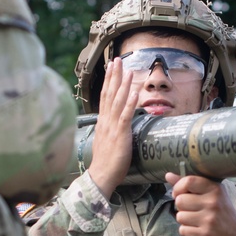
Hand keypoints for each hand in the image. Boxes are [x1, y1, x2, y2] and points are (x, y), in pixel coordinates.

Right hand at [87, 57, 139, 198]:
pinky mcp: (120, 135)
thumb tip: (113, 123)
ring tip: (129, 71)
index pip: (105, 96)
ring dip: (123, 85)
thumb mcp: (105, 141)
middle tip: (117, 60)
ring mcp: (112, 127)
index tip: (111, 67)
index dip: (109, 80)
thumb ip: (108, 129)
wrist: (100, 176)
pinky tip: (134, 93)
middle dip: (114, 76)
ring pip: (118, 101)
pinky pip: (125, 116)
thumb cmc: (105, 162)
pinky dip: (130, 103)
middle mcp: (106, 121)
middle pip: (109, 93)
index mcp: (102, 122)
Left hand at [166, 173, 235, 235]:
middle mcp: (212, 203)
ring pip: (180, 216)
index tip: (179, 193)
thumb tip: (168, 176)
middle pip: (180, 201)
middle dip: (182, 206)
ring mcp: (209, 219)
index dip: (178, 188)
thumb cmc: (221, 210)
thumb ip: (190, 184)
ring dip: (184, 220)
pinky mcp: (205, 234)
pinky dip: (187, 231)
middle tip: (192, 210)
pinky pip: (183, 230)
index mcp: (214, 189)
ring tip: (196, 220)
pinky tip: (197, 229)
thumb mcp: (211, 193)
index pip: (188, 181)